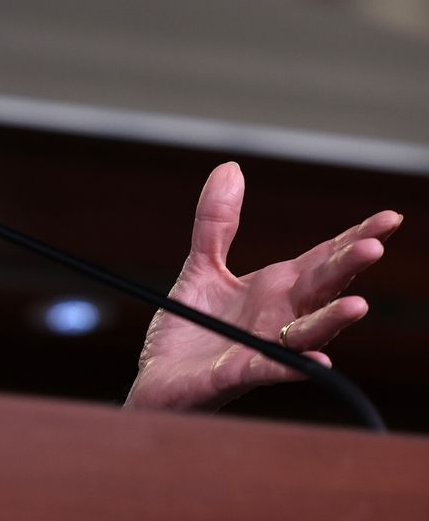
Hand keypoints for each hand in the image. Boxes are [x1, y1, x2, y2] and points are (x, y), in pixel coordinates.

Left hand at [124, 161, 400, 410]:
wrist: (158, 380)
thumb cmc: (190, 330)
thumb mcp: (201, 266)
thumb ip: (216, 222)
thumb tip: (230, 168)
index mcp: (276, 290)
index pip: (324, 260)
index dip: (355, 239)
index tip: (389, 219)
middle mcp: (279, 318)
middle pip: (321, 289)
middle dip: (347, 269)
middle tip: (375, 248)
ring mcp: (262, 348)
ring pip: (307, 333)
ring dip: (332, 320)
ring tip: (357, 305)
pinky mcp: (236, 374)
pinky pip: (268, 369)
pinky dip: (290, 365)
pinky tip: (315, 359)